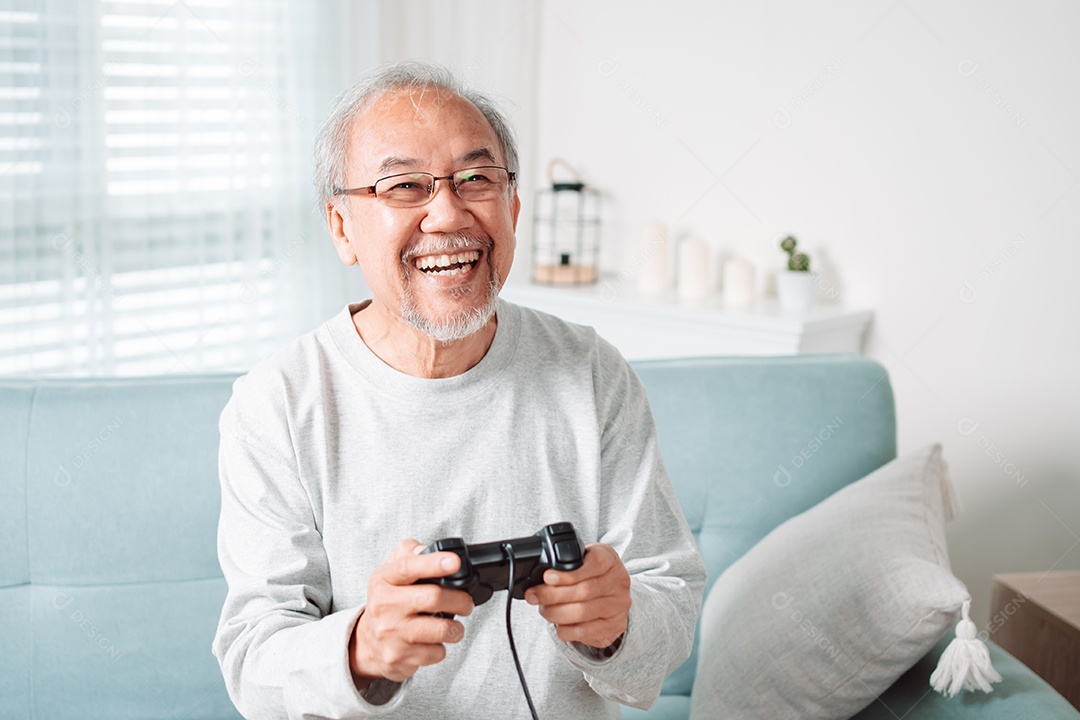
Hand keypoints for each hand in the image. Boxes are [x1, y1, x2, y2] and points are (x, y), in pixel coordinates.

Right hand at [349, 539, 473, 684]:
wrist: (366, 644)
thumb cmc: (387, 604)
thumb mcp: (390, 573)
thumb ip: (409, 554)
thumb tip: (427, 549)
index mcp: (384, 580)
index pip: (409, 567)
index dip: (434, 563)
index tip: (455, 562)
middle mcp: (385, 606)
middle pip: (433, 598)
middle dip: (460, 600)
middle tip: (467, 603)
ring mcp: (391, 633)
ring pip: (440, 629)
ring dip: (456, 628)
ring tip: (454, 626)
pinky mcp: (399, 656)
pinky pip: (436, 652)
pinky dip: (442, 647)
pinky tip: (434, 642)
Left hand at [523, 542, 630, 648]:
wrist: (611, 597)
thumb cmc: (591, 575)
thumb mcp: (583, 560)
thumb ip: (566, 563)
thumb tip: (536, 575)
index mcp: (610, 560)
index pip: (594, 564)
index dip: (568, 573)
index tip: (547, 577)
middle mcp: (618, 583)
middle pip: (584, 591)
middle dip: (553, 594)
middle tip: (534, 595)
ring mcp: (618, 606)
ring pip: (582, 612)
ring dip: (555, 613)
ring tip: (544, 609)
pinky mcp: (613, 627)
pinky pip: (584, 631)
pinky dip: (565, 629)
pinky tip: (558, 624)